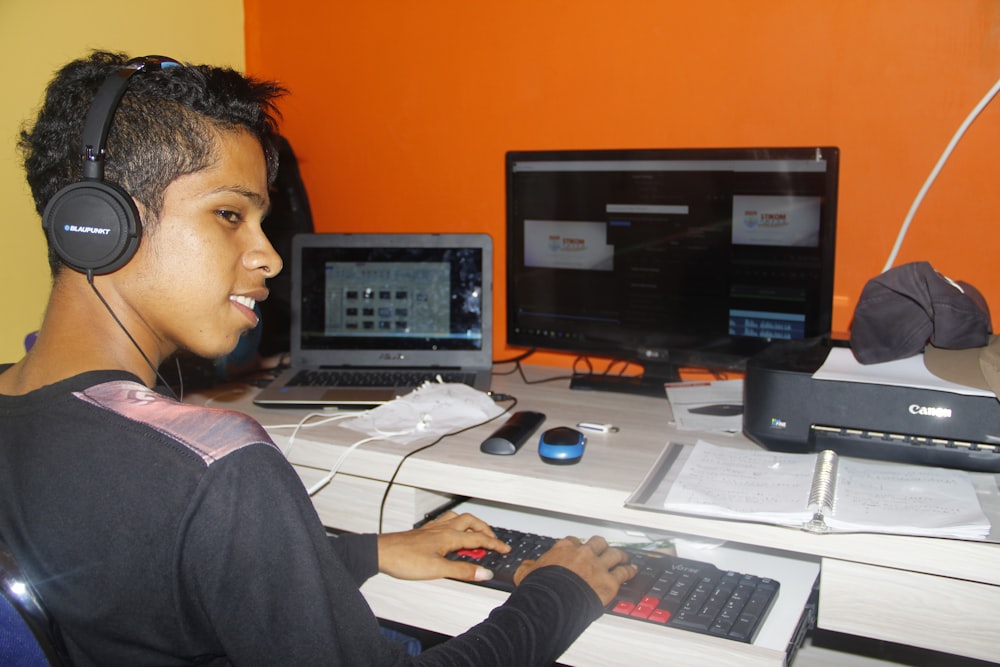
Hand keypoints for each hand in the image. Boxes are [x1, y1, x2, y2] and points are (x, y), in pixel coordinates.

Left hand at [376, 511, 510, 581]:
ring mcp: (433, 529)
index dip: (494, 544)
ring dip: (471, 524)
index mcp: (449, 536)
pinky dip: (456, 526)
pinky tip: (452, 535)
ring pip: (458, 519)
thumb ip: (463, 570)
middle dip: (485, 529)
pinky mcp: (424, 532)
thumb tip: (485, 573)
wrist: (382, 552)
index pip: (478, 539)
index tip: (505, 549)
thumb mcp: (438, 569)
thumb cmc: (405, 559)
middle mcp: (443, 529)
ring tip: (476, 535)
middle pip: (471, 522)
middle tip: (493, 540)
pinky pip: (446, 522)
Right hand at [513, 535, 636, 604]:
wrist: (552, 602)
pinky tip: (632, 570)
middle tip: (604, 549)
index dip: (578, 545)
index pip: (574, 540)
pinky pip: (623, 572)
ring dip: (620, 555)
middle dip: (601, 546)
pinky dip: (629, 571)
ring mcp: (598, 566)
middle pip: (598, 542)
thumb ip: (529, 567)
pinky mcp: (609, 581)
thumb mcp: (526, 573)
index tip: (579, 549)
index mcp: (564, 548)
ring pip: (614, 554)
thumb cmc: (541, 589)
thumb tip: (527, 567)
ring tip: (624, 556)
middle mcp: (583, 553)